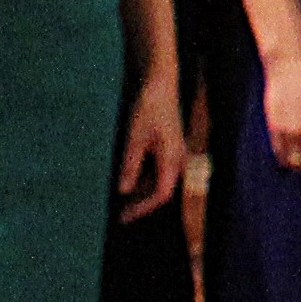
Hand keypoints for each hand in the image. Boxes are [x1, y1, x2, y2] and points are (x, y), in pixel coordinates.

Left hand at [113, 70, 185, 219]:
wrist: (160, 84)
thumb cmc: (148, 109)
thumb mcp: (134, 138)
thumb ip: (131, 166)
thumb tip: (124, 191)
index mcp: (172, 159)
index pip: (161, 194)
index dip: (143, 208)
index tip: (125, 216)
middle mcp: (178, 159)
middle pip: (163, 191)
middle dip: (143, 205)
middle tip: (122, 216)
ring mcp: (175, 153)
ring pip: (161, 182)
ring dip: (143, 193)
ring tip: (123, 203)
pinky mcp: (170, 147)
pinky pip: (160, 171)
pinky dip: (145, 180)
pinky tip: (130, 182)